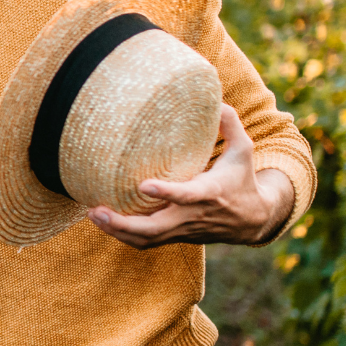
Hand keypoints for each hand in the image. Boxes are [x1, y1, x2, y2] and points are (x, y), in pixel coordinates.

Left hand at [88, 105, 295, 248]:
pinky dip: (123, 237)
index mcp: (209, 194)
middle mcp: (193, 216)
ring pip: (147, 240)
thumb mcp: (243, 150)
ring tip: (93, 215)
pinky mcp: (175, 236)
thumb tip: (215, 101)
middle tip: (97, 210)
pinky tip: (103, 222)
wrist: (252, 220)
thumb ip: (230, 125)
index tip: (143, 185)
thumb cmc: (242, 179)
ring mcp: (182, 230)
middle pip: (155, 228)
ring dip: (117, 231)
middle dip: (124, 224)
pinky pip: (146, 243)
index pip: (186, 196)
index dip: (166, 193)